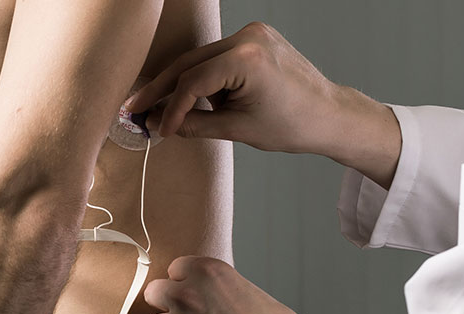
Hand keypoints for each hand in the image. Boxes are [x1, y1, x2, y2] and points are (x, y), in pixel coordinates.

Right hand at [123, 22, 402, 184]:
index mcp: (248, 58)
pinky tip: (193, 99)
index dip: (170, 107)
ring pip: (202, 60)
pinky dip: (205, 78)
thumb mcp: (237, 130)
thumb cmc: (293, 124)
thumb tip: (159, 124)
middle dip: (163, 89)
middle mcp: (249, 37)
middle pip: (191, 63)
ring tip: (161, 109)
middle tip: (134, 108)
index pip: (193, 81)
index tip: (156, 128)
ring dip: (184, 85)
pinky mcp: (256, 38)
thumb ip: (193, 124)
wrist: (329, 115)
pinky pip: (218, 57)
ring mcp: (253, 34)